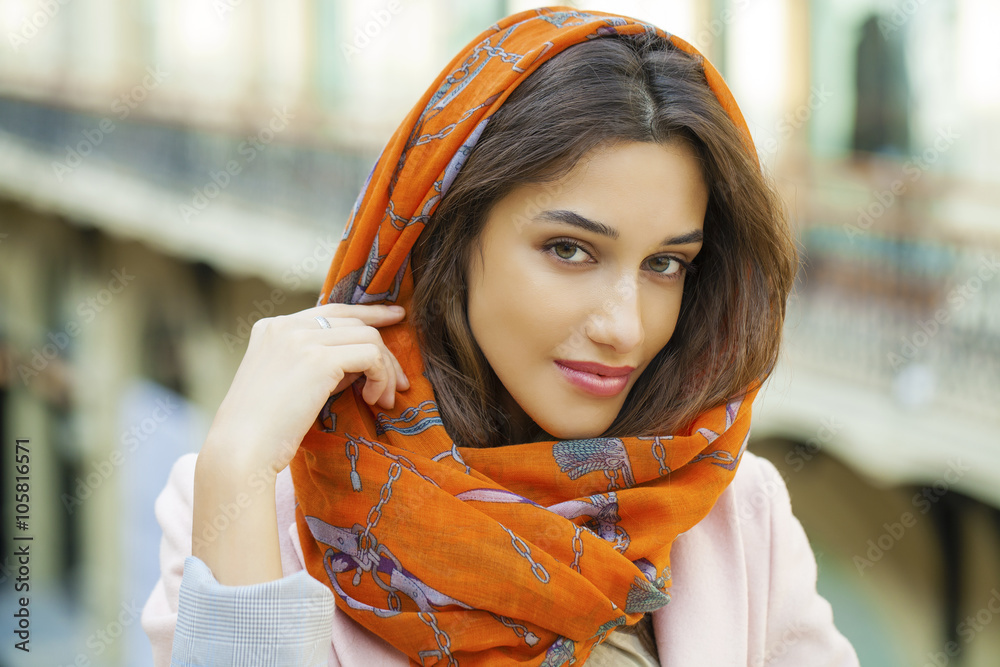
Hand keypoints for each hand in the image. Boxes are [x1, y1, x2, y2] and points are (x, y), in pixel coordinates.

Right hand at [201, 302, 410, 476]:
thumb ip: (318, 362)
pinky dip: (381, 377)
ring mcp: (301, 339)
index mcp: (273, 328)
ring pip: (369, 337)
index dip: (368, 313)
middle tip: (399, 384)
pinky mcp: (319, 359)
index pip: (332, 311)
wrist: (241, 450)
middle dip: (385, 353)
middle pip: (355, 322)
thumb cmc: (264, 430)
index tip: (395, 318)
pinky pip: (371, 355)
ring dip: (385, 371)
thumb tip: (364, 359)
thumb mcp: (289, 383)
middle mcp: (286, 326)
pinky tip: (372, 400)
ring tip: (382, 400)